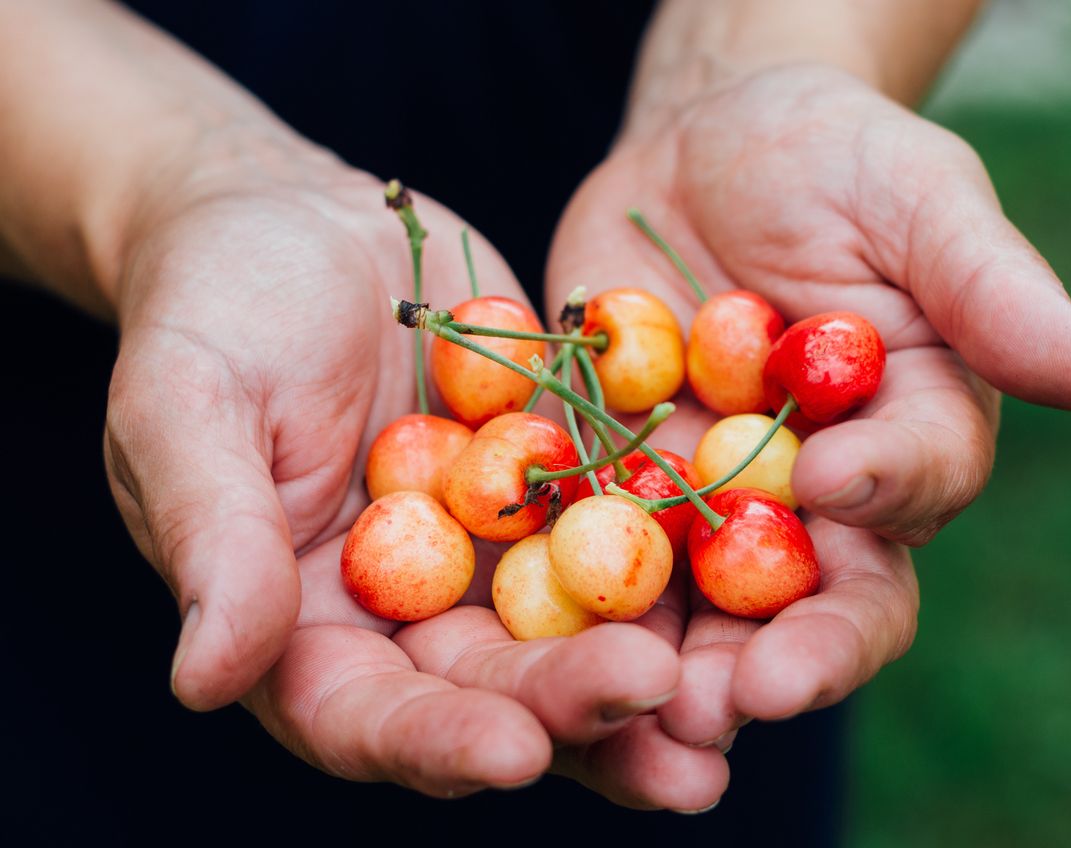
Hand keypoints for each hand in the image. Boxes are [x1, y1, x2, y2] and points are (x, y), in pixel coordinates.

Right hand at [103, 155, 725, 807]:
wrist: (302, 227)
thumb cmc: (214, 310)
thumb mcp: (189, 406)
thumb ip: (212, 538)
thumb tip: (204, 679)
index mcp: (306, 628)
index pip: (366, 716)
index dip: (436, 744)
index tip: (511, 755)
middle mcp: (412, 616)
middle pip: (496, 692)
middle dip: (578, 710)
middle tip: (667, 708)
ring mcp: (496, 559)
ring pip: (578, 636)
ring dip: (656, 677)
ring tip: (737, 704)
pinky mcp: (562, 494)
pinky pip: (627, 533)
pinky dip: (685, 561)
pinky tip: (759, 580)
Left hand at [545, 65, 1070, 743]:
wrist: (706, 150)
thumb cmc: (838, 160)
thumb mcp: (917, 197)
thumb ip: (993, 288)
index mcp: (912, 431)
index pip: (918, 486)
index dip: (888, 491)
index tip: (838, 480)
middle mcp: (820, 496)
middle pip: (819, 594)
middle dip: (788, 650)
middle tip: (743, 695)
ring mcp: (713, 502)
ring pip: (706, 606)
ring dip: (678, 663)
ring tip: (645, 708)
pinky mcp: (620, 486)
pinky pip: (593, 545)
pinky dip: (571, 591)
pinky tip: (541, 632)